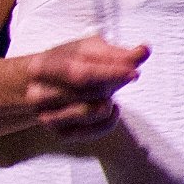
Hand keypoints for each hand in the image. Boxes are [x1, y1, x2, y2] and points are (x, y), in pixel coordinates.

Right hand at [24, 35, 148, 137]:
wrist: (40, 84)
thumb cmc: (67, 62)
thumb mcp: (88, 50)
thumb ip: (117, 53)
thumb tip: (144, 51)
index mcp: (42, 68)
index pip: (80, 74)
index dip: (110, 73)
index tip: (134, 72)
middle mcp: (39, 95)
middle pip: (90, 93)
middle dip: (111, 84)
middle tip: (118, 75)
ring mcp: (47, 117)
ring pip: (94, 112)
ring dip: (109, 100)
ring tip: (105, 91)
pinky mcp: (62, 133)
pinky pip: (99, 129)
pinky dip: (111, 118)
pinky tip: (108, 106)